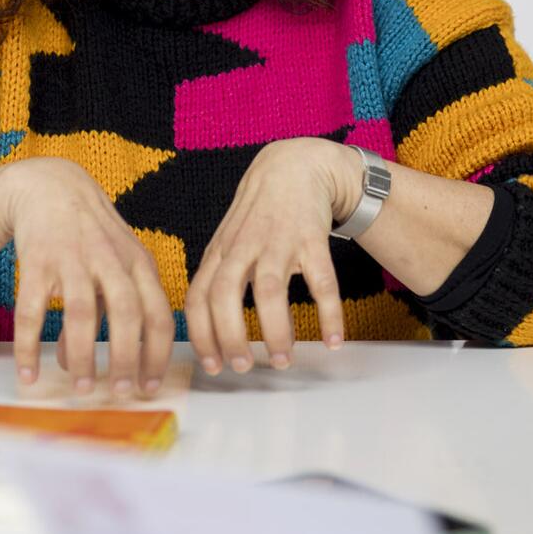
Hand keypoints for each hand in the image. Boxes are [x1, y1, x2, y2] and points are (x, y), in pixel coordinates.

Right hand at [0, 157, 174, 398]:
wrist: (49, 185)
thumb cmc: (87, 235)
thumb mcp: (110, 265)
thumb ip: (103, 312)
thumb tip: (78, 363)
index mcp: (139, 264)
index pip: (159, 314)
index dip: (157, 354)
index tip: (149, 387)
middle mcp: (111, 261)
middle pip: (128, 313)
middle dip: (127, 358)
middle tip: (120, 393)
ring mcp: (74, 259)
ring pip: (82, 313)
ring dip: (83, 355)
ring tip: (80, 388)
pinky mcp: (37, 261)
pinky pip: (32, 310)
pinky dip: (29, 346)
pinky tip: (28, 373)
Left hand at [186, 138, 351, 375]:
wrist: (297, 165)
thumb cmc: (260, 214)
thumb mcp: (229, 241)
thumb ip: (220, 280)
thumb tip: (216, 336)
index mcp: (220, 253)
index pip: (198, 297)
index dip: (201, 335)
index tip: (213, 366)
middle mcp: (243, 247)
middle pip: (224, 294)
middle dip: (231, 337)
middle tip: (243, 368)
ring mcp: (278, 241)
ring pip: (269, 290)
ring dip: (276, 331)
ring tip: (283, 360)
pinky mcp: (312, 238)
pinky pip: (322, 281)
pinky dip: (329, 314)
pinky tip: (334, 340)